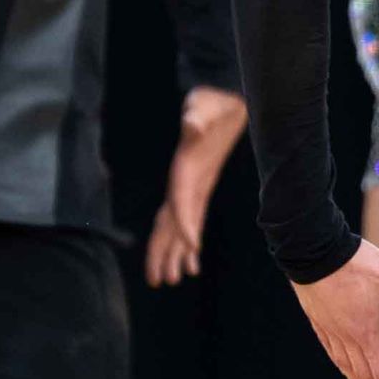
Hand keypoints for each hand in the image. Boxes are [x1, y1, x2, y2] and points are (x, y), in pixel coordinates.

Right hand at [144, 86, 246, 284]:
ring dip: (173, 252)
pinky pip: (189, 219)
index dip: (185, 223)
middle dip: (163, 251)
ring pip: (175, 227)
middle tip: (161, 281)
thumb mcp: (205, 106)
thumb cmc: (211, 102)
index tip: (193, 247)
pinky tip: (192, 259)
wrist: (217, 97)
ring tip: (172, 280)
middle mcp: (182, 182)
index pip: (181, 202)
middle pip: (168, 223)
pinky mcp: (198, 186)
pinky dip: (188, 240)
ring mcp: (188, 186)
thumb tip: (193, 121)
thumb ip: (197, 116)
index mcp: (184, 170)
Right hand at [291, 240, 378, 378]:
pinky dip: (342, 366)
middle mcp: (349, 339)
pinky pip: (332, 352)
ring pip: (348, 368)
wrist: (310, 251)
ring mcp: (332, 332)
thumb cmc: (352, 263)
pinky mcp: (320, 322)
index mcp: (368, 333)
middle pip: (367, 378)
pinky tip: (344, 368)